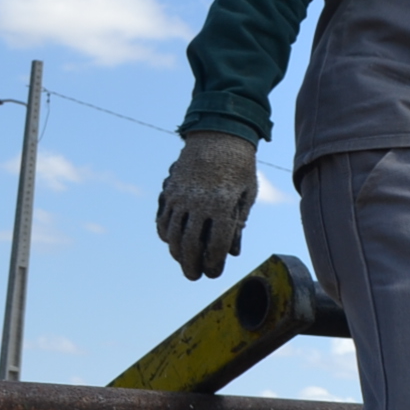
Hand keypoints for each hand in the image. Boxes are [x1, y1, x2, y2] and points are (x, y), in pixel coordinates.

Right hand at [157, 130, 258, 280]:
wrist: (218, 133)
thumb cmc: (239, 166)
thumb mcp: (246, 194)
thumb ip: (238, 224)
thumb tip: (232, 253)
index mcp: (222, 204)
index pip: (215, 244)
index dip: (213, 263)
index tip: (214, 273)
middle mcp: (198, 202)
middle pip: (190, 244)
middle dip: (192, 266)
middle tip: (195, 277)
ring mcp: (180, 196)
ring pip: (172, 235)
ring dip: (177, 254)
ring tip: (185, 263)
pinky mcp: (170, 190)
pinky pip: (163, 220)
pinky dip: (166, 235)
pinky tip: (173, 243)